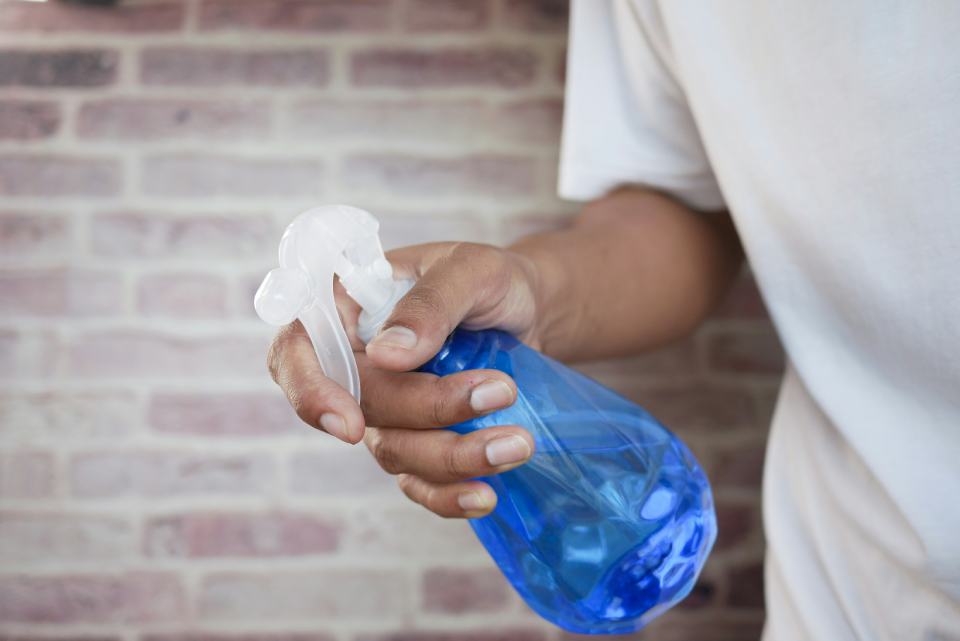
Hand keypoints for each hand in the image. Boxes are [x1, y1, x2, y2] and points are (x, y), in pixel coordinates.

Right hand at [268, 242, 541, 517]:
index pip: (296, 353)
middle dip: (430, 411)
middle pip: (362, 407)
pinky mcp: (418, 444)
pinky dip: (449, 496)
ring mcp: (384, 412)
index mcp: (344, 310)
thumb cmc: (489, 280)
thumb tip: (388, 353)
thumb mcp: (470, 270)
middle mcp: (354, 365)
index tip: (349, 425)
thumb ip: (430, 303)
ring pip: (395, 451)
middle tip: (501, 392)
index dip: (311, 394)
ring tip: (518, 442)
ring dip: (455, 455)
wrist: (528, 313)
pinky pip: (419, 483)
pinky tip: (487, 497)